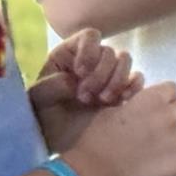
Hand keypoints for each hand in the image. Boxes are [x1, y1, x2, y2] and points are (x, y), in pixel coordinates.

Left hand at [29, 30, 142, 153]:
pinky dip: (133, 86)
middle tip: (85, 98)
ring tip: (103, 101)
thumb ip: (51, 86)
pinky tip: (122, 101)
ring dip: (117, 80)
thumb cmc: (44, 115)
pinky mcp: (123, 90)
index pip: (89, 36)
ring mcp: (109, 74)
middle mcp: (92, 59)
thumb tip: (73, 81)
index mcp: (70, 54)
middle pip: (109, 51)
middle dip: (100, 75)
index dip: (89, 51)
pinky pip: (137, 78)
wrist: (58, 140)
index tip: (80, 73)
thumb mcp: (38, 99)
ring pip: (125, 60)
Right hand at [59, 81, 175, 175]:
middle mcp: (170, 117)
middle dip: (170, 116)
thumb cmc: (93, 137)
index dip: (162, 98)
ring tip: (151, 152)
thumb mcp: (107, 107)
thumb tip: (138, 101)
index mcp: (153, 99)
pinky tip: (167, 165)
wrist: (91, 171)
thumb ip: (130, 101)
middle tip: (151, 130)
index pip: (172, 89)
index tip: (151, 108)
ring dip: (171, 140)